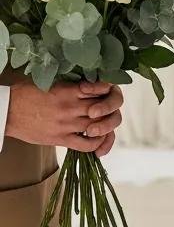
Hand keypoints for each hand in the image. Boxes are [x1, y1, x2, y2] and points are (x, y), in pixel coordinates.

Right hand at [5, 78, 123, 153]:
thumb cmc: (27, 94)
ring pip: (99, 126)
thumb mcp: (52, 82)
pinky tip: (97, 140)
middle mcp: (71, 106)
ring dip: (106, 127)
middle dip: (110, 110)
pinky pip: (87, 144)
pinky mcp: (60, 139)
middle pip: (104, 109)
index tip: (107, 92)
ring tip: (103, 125)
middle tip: (107, 111)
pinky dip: (98, 144)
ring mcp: (66, 124)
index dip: (109, 91)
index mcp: (70, 90)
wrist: (6, 110)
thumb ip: (73, 86)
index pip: (102, 89)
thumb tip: (93, 87)